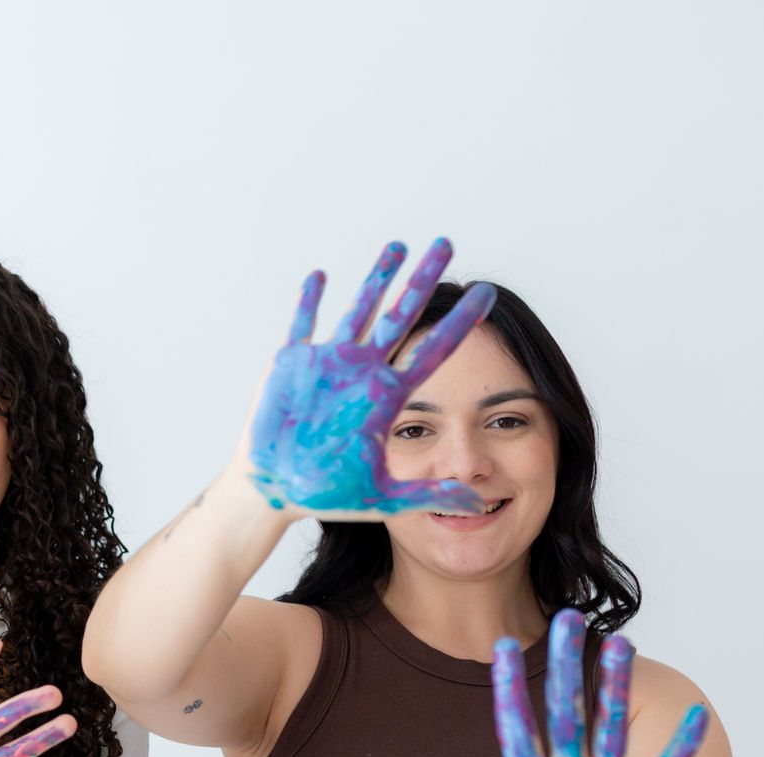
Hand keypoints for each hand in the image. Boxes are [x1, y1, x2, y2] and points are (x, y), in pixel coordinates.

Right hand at [246, 239, 495, 517]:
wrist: (275, 492)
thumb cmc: (327, 496)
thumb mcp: (386, 497)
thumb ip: (431, 495)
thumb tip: (480, 506)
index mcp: (387, 397)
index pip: (434, 351)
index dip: (462, 324)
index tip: (489, 294)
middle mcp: (362, 372)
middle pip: (401, 315)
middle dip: (423, 279)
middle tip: (447, 244)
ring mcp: (327, 365)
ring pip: (358, 309)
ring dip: (376, 278)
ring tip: (398, 245)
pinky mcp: (291, 365)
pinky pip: (303, 323)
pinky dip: (310, 300)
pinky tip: (321, 276)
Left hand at [397, 610, 708, 756]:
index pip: (515, 725)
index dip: (509, 686)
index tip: (501, 644)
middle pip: (565, 709)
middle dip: (566, 665)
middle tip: (568, 617)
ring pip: (610, 725)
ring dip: (616, 686)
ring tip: (619, 642)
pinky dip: (681, 748)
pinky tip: (695, 714)